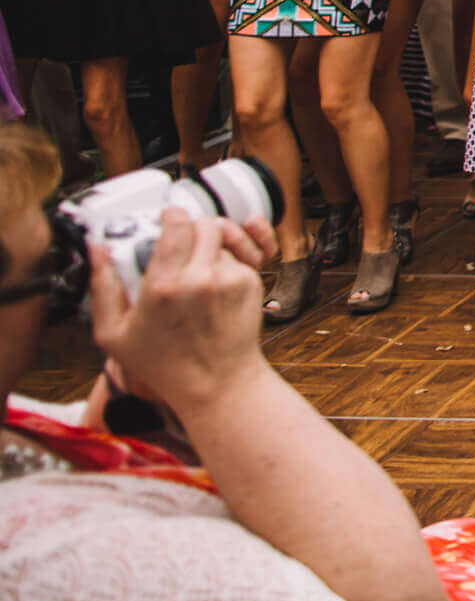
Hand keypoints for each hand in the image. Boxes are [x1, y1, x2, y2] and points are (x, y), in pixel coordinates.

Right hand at [85, 206, 274, 415]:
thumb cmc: (162, 364)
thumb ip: (102, 286)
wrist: (216, 384)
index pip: (177, 224)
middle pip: (205, 224)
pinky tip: (213, 282)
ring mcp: (230, 280)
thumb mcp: (114, 334)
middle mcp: (200, 278)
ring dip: (211, 246)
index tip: (167, 218)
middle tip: (182, 243)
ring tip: (197, 266)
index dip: (172, 215)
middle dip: (193, 228)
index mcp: (164, 286)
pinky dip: (228, 261)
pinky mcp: (251, 284)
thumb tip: (97, 247)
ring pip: (224, 239)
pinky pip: (240, 256)